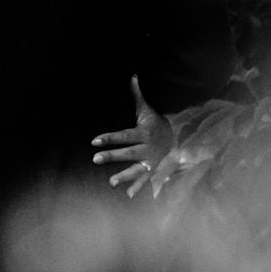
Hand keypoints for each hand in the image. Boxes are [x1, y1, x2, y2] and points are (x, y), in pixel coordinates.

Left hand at [91, 77, 171, 196]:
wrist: (176, 134)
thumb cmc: (154, 121)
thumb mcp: (146, 109)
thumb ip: (137, 95)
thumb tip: (133, 76)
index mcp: (144, 132)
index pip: (124, 135)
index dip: (109, 138)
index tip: (94, 141)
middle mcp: (148, 147)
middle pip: (128, 153)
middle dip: (112, 156)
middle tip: (95, 159)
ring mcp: (151, 159)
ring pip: (136, 169)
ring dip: (124, 176)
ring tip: (111, 182)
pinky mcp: (153, 168)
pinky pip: (145, 179)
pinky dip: (138, 188)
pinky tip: (128, 196)